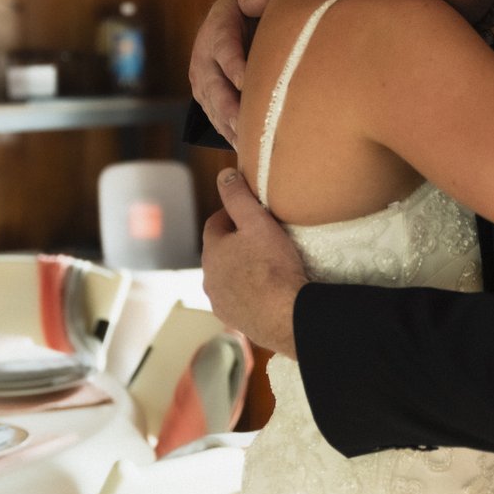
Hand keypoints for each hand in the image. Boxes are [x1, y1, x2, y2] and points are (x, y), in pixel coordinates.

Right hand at [188, 0, 269, 144]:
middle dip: (229, 107)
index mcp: (216, 33)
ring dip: (228, 127)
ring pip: (213, 108)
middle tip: (243, 125)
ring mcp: (202, 83)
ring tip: (246, 146)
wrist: (221, 26)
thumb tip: (266, 1)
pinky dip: (229, 134)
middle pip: (215, 88)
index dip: (234, 66)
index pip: (225, 51)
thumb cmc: (244, 13)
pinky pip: (215, 120)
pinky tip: (244, 150)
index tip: (245, 81)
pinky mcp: (206, 99)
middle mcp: (204, 61)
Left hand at [202, 170, 308, 358]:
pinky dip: (247, 291)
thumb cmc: (273, 266)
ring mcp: (219, 301)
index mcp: (212, 251)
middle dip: (235, 242)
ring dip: (239, 268)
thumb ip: (238, 197)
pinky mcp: (233, 319)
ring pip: (227, 276)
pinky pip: (237, 298)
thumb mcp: (258, 222)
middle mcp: (209, 277)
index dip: (231, 214)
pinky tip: (266, 290)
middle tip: (261, 237)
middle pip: (220, 251)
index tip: (250, 213)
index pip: (215, 223)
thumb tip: (223, 175)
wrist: (285, 315)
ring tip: (265, 264)